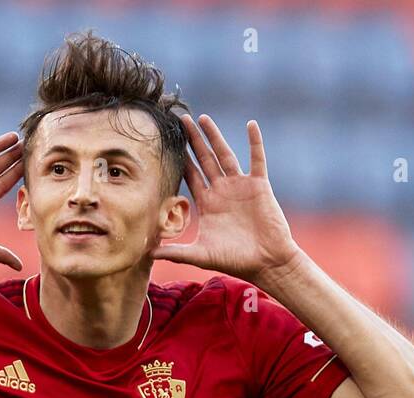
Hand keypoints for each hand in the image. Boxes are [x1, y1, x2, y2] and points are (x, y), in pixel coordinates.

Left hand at [151, 114, 301, 284]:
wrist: (266, 262)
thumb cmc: (235, 260)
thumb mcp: (201, 255)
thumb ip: (176, 252)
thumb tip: (147, 254)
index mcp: (208, 203)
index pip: (190, 176)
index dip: (180, 160)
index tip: (168, 143)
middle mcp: (222, 191)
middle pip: (204, 160)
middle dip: (193, 140)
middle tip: (181, 120)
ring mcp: (241, 186)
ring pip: (225, 154)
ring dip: (215, 136)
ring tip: (204, 118)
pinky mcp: (259, 185)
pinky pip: (257, 159)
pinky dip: (255, 142)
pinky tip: (251, 124)